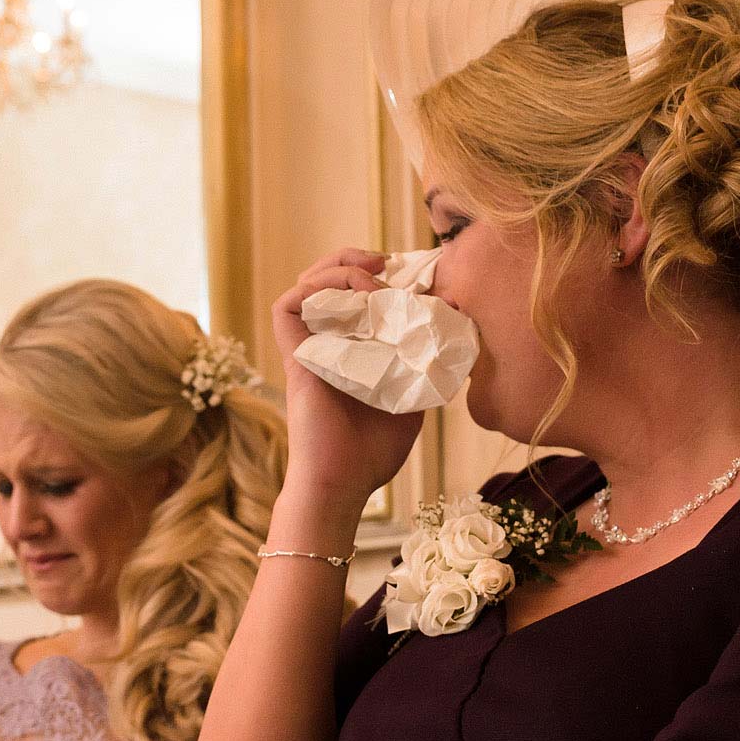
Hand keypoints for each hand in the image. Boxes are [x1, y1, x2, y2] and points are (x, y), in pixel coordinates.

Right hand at [272, 248, 424, 508]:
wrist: (344, 483)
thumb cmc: (374, 452)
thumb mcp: (413, 396)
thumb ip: (425, 364)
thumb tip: (452, 326)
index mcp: (349, 349)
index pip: (352, 294)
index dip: (374, 272)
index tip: (408, 273)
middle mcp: (325, 343)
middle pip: (324, 280)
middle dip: (352, 258)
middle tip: (384, 261)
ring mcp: (308, 348)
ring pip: (304, 284)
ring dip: (338, 269)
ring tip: (371, 277)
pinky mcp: (295, 357)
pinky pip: (287, 307)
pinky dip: (315, 289)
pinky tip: (354, 297)